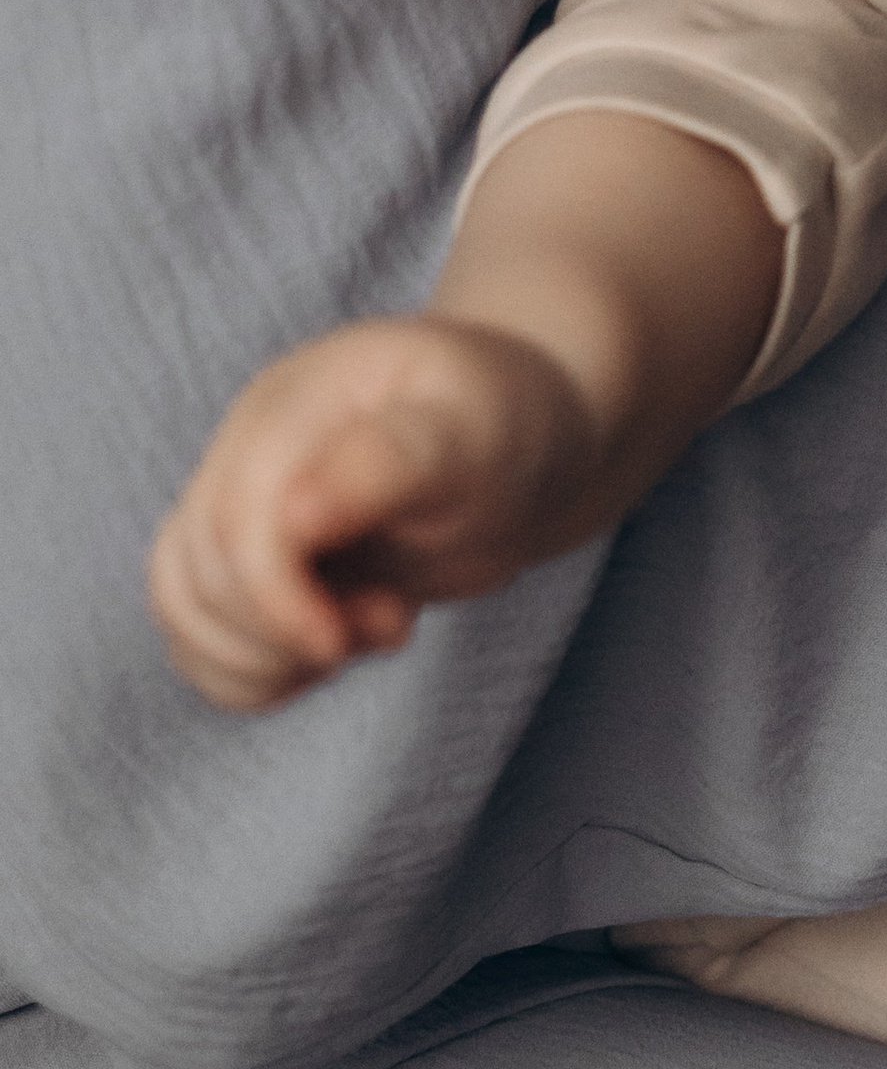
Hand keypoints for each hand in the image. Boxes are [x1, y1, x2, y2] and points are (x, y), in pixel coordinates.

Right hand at [148, 315, 595, 710]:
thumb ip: (391, 463)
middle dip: (282, 634)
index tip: (342, 643)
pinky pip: (197, 632)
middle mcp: (252, 443)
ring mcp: (240, 496)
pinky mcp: (246, 553)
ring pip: (180, 604)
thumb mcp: (475, 436)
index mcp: (301, 398)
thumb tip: (290, 516)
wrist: (525, 445)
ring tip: (363, 635)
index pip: (237, 517)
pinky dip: (248, 670)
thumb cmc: (506, 429)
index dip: (271, 598)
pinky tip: (328, 652)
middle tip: (392, 624)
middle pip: (199, 570)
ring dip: (259, 658)